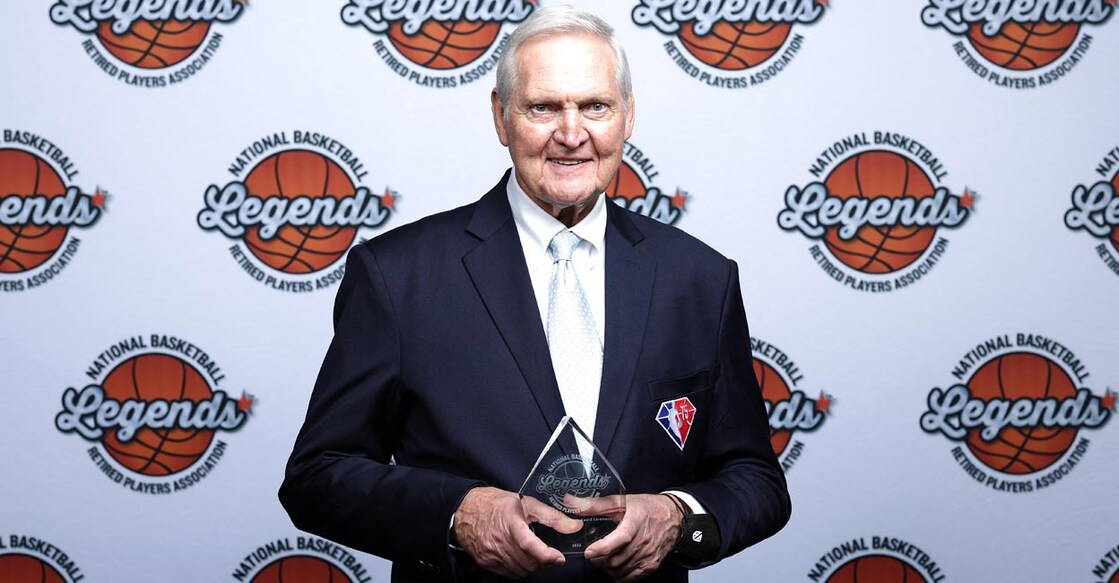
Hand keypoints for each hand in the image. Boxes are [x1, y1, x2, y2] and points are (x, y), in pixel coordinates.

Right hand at [452, 486, 579, 578]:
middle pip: (527, 562)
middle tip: (550, 555)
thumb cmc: (496, 504)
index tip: (558, 557)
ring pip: (520, 571)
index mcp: (510, 522)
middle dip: (543, 562)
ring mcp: (491, 553)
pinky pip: (509, 574)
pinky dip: (520, 570)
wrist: (465, 511)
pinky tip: (522, 558)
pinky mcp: (485, 562)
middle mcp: (498, 540)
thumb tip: (574, 526)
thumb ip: (552, 516)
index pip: (529, 544)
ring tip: (536, 555)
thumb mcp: (526, 503)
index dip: (546, 555)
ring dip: (532, 567)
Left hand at [584, 494, 682, 580]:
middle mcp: (644, 539)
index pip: (620, 538)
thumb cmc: (647, 507)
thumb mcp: (621, 501)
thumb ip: (595, 504)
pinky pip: (632, 577)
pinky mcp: (652, 564)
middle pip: (617, 558)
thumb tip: (572, 502)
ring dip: (607, 568)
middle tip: (592, 554)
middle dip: (599, 559)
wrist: (673, 516)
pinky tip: (614, 567)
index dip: (603, 547)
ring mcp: (649, 554)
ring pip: (622, 569)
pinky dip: (619, 575)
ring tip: (602, 559)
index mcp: (636, 521)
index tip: (589, 551)